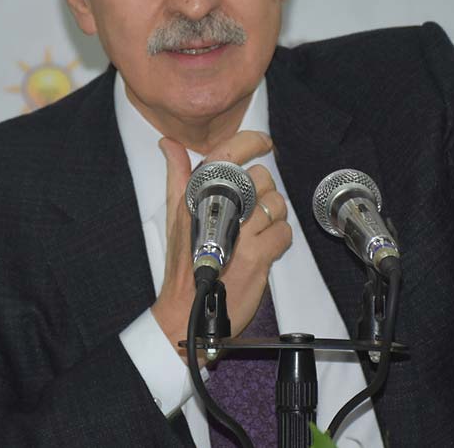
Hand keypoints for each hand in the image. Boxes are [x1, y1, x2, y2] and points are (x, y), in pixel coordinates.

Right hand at [152, 131, 291, 360]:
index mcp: (197, 196)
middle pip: (260, 177)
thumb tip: (168, 144)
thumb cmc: (185, 264)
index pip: (226, 154)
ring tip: (259, 231)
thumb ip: (177, 175)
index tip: (263, 142)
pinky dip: (281, 239)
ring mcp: (239, 233)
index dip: (249, 141)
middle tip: (254, 210)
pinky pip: (284, 232)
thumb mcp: (175, 215)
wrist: (188, 311)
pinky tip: (265, 249)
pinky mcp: (257, 255)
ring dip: (275, 216)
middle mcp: (217, 209)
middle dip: (264, 192)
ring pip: (276, 203)